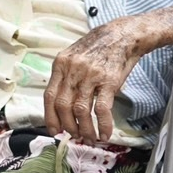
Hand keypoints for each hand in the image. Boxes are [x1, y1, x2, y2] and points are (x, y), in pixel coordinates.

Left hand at [45, 17, 147, 141]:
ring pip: (81, 111)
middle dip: (67, 126)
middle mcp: (73, 70)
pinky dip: (103, 125)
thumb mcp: (73, 56)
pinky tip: (104, 134)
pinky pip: (102, 109)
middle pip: (63, 106)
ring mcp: (91, 76)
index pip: (49, 96)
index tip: (54, 130)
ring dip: (85, 129)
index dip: (50, 117)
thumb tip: (61, 105)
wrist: (123, 34)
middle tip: (74, 136)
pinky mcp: (109, 81)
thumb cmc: (98, 48)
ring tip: (89, 138)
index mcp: (60, 65)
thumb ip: (65, 76)